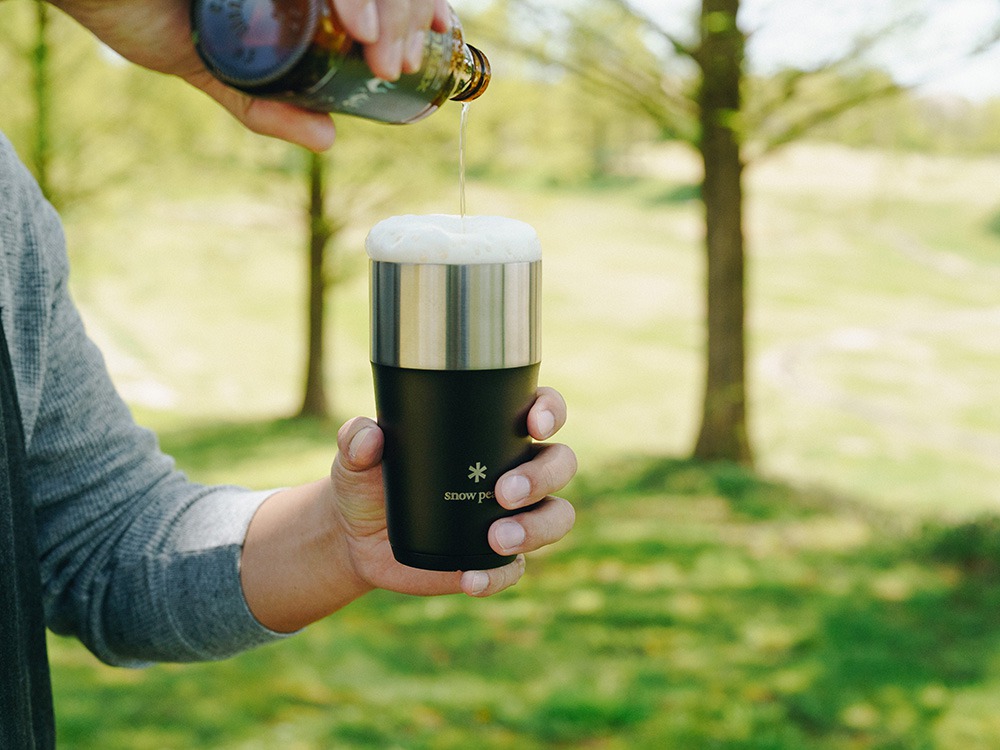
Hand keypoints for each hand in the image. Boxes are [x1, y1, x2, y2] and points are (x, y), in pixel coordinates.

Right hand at [49, 0, 451, 150]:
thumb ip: (264, 102)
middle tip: (397, 64)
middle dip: (404, 14)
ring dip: (385, 4)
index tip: (437, 40)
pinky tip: (355, 20)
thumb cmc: (135, 7)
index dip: (417, 5)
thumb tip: (328, 139)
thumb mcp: (211, 65)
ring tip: (382, 51)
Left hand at [240, 387, 575, 631]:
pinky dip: (499, 576)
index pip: (542, 410)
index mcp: (492, 431)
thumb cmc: (367, 479)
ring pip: (557, 517)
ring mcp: (512, 516)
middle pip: (561, 464)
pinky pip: (516, 569)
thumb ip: (356, 439)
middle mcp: (515, 470)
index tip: (535, 425)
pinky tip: (471, 579)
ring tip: (496, 539)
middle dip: (542, 477)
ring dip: (537, 527)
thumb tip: (368, 438)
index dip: (550, 412)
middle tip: (502, 492)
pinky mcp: (498, 559)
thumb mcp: (356, 456)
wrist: (356, 537)